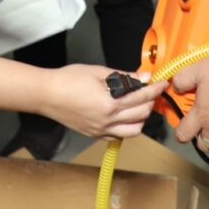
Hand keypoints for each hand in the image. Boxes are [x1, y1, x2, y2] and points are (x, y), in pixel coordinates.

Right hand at [39, 66, 167, 139]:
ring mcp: (101, 130)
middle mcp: (108, 120)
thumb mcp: (98, 72)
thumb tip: (143, 77)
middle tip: (150, 91)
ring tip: (139, 105)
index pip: (141, 97)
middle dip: (150, 102)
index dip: (155, 89)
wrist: (47, 95)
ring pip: (134, 130)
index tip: (162, 83)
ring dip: (141, 118)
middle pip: (141, 114)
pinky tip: (124, 116)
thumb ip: (124, 76)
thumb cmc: (69, 79)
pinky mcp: (95, 135)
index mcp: (110, 103)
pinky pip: (119, 136)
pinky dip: (127, 128)